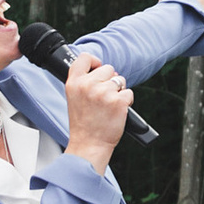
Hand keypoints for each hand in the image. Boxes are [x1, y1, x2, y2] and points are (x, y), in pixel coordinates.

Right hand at [62, 49, 133, 169]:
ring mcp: (103, 93)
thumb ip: (85, 82)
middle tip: (103, 98)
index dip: (94, 61)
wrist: (89, 145)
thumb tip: (106, 70)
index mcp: (74, 83)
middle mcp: (87, 85)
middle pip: (108, 68)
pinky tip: (116, 111)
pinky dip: (126, 101)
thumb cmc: (84, 124)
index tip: (97, 68)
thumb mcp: (75, 99)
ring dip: (119, 91)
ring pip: (120, 80)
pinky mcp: (118, 101)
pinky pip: (129, 93)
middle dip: (109, 80)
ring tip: (108, 106)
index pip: (84, 58)